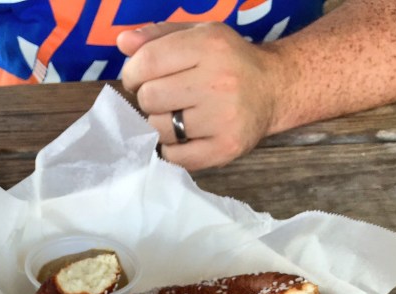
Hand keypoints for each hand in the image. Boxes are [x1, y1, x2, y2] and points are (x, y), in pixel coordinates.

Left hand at [118, 22, 281, 169]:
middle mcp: (218, 81)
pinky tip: (185, 135)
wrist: (273, 89)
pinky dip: (172, 149)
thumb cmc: (227, 61)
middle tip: (164, 97)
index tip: (138, 78)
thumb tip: (123, 42)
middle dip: (149, 98)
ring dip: (161, 124)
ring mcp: (222, 119)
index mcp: (209, 46)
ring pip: (160, 129)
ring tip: (178, 115)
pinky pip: (175, 157)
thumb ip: (158, 35)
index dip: (132, 73)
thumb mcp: (198, 35)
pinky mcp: (224, 148)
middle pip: (150, 98)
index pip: (148, 62)